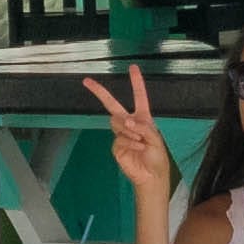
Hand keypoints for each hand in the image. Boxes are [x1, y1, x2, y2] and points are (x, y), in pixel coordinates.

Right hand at [83, 63, 177, 218]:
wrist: (151, 176)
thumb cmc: (157, 157)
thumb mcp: (156, 138)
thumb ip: (143, 127)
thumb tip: (127, 121)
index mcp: (142, 118)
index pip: (139, 96)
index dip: (136, 82)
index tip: (132, 67)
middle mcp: (129, 123)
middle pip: (112, 104)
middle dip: (100, 92)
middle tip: (87, 81)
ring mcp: (120, 134)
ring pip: (118, 123)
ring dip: (130, 131)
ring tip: (141, 142)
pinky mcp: (116, 146)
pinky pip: (119, 139)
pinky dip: (130, 143)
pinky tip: (138, 149)